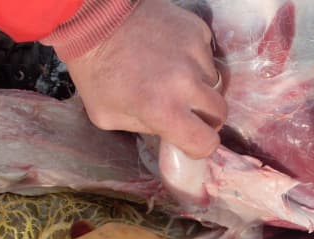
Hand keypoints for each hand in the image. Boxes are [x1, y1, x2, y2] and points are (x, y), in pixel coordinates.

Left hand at [64, 0, 225, 158]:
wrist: (93, 17)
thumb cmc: (96, 72)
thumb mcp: (110, 117)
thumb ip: (146, 130)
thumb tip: (170, 132)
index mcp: (163, 110)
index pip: (206, 142)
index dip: (201, 145)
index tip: (193, 139)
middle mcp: (185, 82)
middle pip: (220, 112)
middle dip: (206, 117)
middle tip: (188, 110)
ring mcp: (195, 53)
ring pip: (214, 82)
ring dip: (199, 85)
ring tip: (174, 76)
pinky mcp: (197, 30)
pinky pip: (208, 55)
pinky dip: (195, 60)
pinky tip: (173, 55)